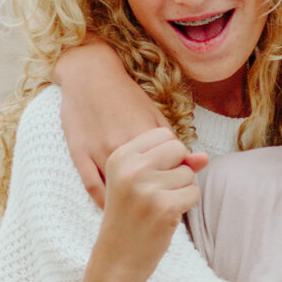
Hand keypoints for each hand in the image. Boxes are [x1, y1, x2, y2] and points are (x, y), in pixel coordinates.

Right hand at [55, 40, 168, 206]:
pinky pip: (93, 190)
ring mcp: (97, 151)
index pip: (177, 157)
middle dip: (164, 182)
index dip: (178, 162)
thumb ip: (176, 141)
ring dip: (137, 195)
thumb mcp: (154, 114)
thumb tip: (203, 161)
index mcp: (144, 133)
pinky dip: (106, 202)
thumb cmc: (125, 95)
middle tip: (160, 184)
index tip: (173, 165)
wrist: (88, 74)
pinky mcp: (78, 156)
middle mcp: (122, 144)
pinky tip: (115, 207)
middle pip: (156, 175)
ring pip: (125, 187)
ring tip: (142, 196)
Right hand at [94, 128, 206, 281]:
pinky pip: (194, 191)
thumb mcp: (141, 181)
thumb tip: (204, 156)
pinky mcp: (164, 206)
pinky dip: (186, 204)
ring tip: (157, 206)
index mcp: (120, 156)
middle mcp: (130, 169)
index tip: (153, 174)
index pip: (163, 134)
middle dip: (178, 168)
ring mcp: (147, 188)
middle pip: (178, 148)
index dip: (169, 154)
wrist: (117, 258)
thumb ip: (172, 162)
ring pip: (188, 172)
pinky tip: (165, 216)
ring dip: (181, 189)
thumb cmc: (131, 215)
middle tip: (156, 191)